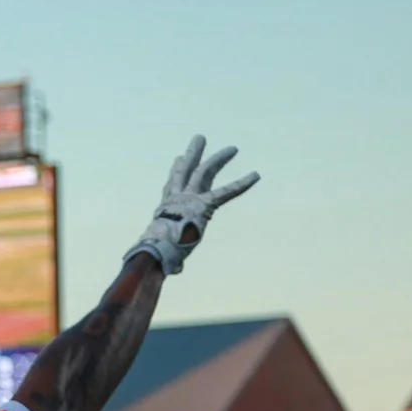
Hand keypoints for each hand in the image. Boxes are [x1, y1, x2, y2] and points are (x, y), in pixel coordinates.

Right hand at [127, 136, 258, 274]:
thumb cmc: (156, 255)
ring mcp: (190, 199)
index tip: (178, 159)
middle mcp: (177, 199)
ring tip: (233, 149)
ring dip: (219, 159)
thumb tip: (174, 271)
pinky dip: (241, 184)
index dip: (176, 172)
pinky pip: (225, 192)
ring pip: (204, 172)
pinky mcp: (204, 205)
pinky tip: (255, 176)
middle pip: (186, 172)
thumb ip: (174, 259)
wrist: (155, 251)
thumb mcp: (166, 251)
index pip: (172, 187)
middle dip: (193, 154)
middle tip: (199, 139)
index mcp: (166, 209)